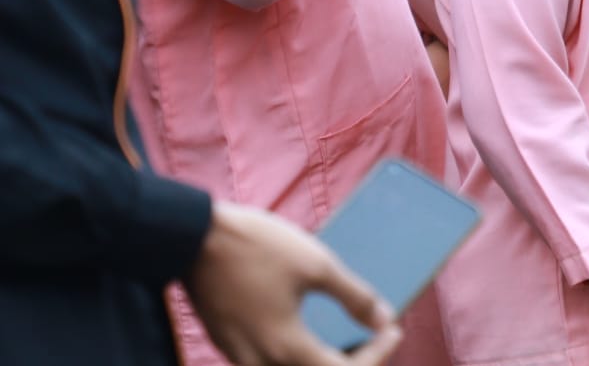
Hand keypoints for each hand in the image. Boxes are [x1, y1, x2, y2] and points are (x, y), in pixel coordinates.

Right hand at [186, 201, 401, 365]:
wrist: (191, 238)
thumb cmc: (256, 246)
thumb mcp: (316, 264)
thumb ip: (354, 296)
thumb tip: (382, 317)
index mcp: (286, 347)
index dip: (378, 354)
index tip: (393, 328)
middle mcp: (260, 362)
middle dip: (352, 361)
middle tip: (374, 335)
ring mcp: (240, 356)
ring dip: (322, 360)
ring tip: (347, 333)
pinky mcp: (228, 344)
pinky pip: (269, 361)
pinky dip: (296, 352)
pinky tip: (310, 325)